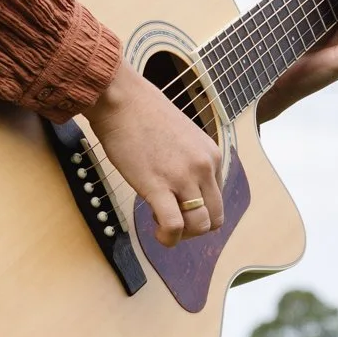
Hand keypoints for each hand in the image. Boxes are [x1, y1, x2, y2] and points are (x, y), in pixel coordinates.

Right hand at [87, 58, 223, 246]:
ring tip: (161, 221)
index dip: (197, 208)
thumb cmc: (142, 112)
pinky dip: (167, 238)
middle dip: (194, 228)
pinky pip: (173, 227)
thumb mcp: (182, 135)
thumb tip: (184, 188)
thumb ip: (189, 160)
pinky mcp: (158, 186)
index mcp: (210, 154)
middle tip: (171, 218)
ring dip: (182, 234)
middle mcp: (203, 167)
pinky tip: (155, 230)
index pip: (217, 199)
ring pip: (199, 226)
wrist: (120, 98)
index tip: (177, 203)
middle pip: (214, 218)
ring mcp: (183, 177)